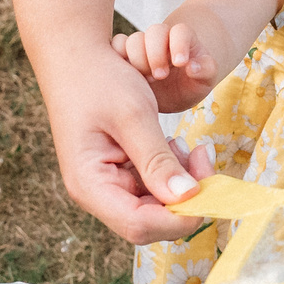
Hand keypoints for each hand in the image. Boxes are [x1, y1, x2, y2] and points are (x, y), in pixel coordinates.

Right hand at [44, 34, 219, 242]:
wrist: (75, 57)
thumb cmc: (98, 81)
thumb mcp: (133, 115)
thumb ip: (159, 160)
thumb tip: (188, 197)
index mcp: (89, 184)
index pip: (139, 225)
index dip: (178, 218)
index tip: (208, 190)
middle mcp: (95, 193)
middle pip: (149, 221)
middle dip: (184, 197)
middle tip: (202, 157)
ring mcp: (106, 185)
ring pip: (155, 206)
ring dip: (179, 182)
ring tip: (185, 146)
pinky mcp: (118, 174)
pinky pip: (151, 187)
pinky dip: (170, 171)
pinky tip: (172, 145)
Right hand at [112, 21, 219, 113]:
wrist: (176, 93)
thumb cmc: (193, 83)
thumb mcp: (206, 80)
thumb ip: (206, 70)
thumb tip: (193, 67)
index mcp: (183, 39)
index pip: (180, 31)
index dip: (179, 44)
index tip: (180, 63)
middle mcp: (161, 39)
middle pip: (154, 31)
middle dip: (156, 53)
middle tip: (161, 76)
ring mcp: (141, 46)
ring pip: (133, 40)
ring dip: (137, 59)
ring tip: (147, 80)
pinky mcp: (124, 57)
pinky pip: (115, 48)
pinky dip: (118, 60)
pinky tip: (128, 78)